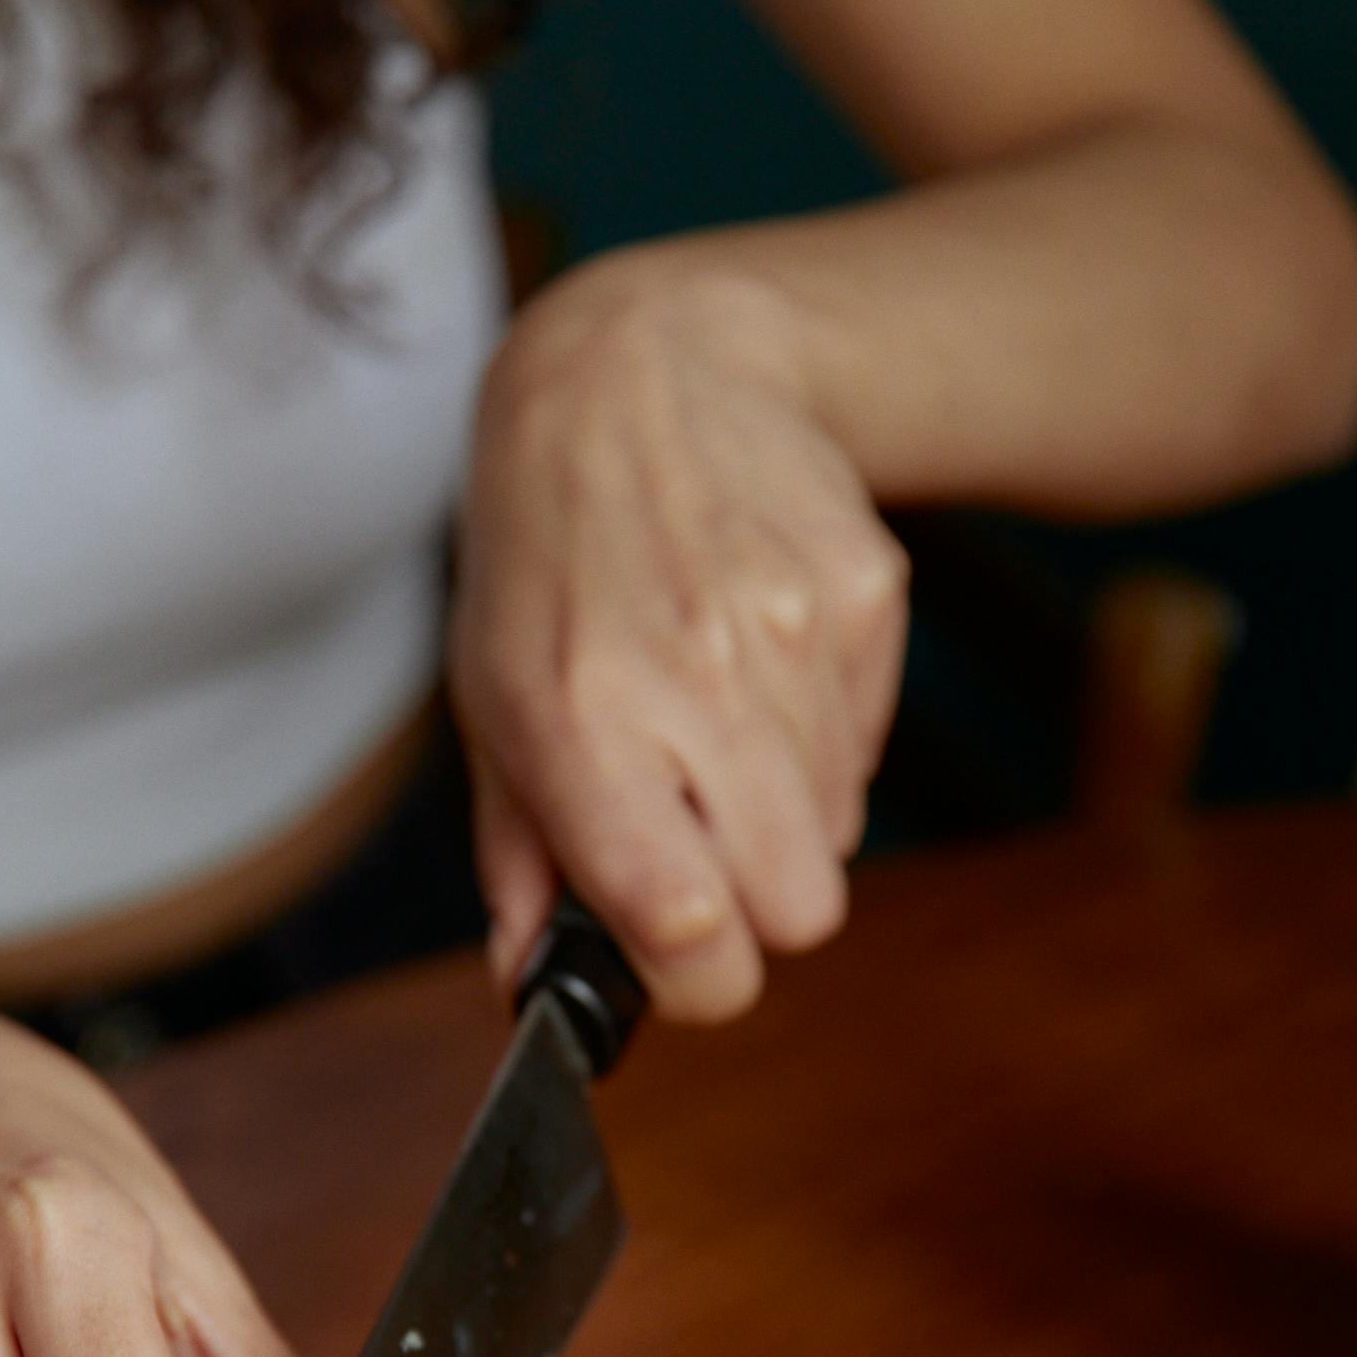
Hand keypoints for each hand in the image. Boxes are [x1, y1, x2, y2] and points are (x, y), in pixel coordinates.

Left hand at [449, 252, 908, 1018]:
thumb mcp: (489, 698)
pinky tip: (759, 655)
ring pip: (836, 834)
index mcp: (580, 723)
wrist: (643, 368)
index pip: (691, 929)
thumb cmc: (549, 556)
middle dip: (757, 908)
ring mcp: (791, 634)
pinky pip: (866, 747)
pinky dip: (820, 734)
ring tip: (713, 712)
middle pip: (800, 912)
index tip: (677, 952)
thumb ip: (520, 859)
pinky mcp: (866, 596)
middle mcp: (692, 682)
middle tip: (703, 844)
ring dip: (780, 810)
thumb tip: (533, 988)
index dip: (696, 976)